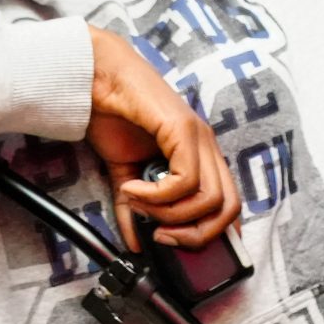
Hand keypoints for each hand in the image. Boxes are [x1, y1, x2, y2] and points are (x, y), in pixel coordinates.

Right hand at [86, 27, 240, 249]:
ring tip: (137, 203)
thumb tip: (137, 243)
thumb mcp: (124, 173)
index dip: (213, 232)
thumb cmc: (113, 116)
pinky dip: (157, 195)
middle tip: (160, 236)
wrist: (95, 77)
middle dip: (195, 235)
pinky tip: (132, 187)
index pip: (228, 202)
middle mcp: (207, 145)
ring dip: (169, 213)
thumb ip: (134, 208)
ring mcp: (198, 135)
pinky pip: (185, 179)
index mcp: (200, 155)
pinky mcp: (183, 128)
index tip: (180, 246)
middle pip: (228, 207)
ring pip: (208, 198)